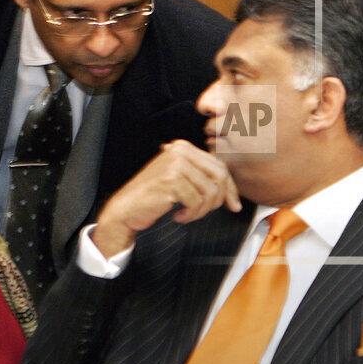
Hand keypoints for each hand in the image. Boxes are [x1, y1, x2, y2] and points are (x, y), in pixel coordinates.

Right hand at [92, 140, 241, 256]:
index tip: (233, 205)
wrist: (126, 209)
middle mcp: (180, 151)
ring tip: (187, 214)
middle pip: (220, 177)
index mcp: (184, 148)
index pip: (220, 167)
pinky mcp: (171, 180)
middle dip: (217, 200)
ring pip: (210, 191)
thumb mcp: (184, 184)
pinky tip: (178, 215)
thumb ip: (207, 184)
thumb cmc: (155, 197)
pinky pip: (196, 201)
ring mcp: (175, 164)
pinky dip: (190, 214)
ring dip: (201, 210)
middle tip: (202, 211)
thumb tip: (236, 203)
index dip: (230, 189)